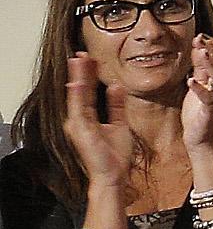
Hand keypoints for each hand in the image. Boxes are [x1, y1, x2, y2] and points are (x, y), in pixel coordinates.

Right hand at [63, 54, 135, 194]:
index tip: (90, 59)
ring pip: (76, 96)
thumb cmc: (115, 155)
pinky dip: (78, 96)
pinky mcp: (80, 131)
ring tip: (79, 61)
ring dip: (77, 78)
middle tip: (82, 54)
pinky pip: (78, 110)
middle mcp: (78, 120)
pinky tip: (79, 83)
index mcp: (86, 118)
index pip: (86, 91)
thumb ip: (116, 105)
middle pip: (78, 91)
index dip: (87, 75)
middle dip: (80, 72)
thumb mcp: (119, 124)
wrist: (113, 175)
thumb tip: (116, 86)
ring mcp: (77, 125)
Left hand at [182, 35, 212, 156]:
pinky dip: (199, 89)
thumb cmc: (199, 114)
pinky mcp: (210, 111)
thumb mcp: (199, 85)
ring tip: (200, 52)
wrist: (201, 138)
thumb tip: (197, 49)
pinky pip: (208, 98)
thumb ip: (200, 69)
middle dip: (212, 50)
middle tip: (200, 40)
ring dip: (210, 64)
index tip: (202, 36)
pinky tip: (191, 81)